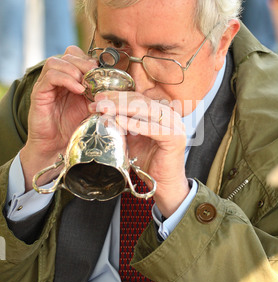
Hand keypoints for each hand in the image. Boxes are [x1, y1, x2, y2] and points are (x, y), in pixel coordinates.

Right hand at [20, 46, 97, 190]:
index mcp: (72, 80)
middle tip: (94, 73)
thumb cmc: (76, 131)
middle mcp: (59, 79)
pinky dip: (65, 78)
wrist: (56, 150)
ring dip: (74, 68)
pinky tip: (78, 89)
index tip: (102, 71)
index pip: (77, 55)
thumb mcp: (95, 110)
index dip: (89, 58)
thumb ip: (103, 96)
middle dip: (84, 61)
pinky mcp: (39, 94)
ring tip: (85, 83)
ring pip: (56, 62)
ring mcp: (47, 86)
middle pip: (68, 54)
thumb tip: (124, 87)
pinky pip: (50, 76)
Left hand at [89, 91, 189, 217]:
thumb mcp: (132, 139)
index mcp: (161, 113)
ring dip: (122, 108)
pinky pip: (152, 128)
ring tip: (104, 109)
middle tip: (97, 102)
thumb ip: (123, 124)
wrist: (164, 185)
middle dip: (116, 100)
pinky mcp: (175, 137)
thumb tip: (103, 112)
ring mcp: (175, 125)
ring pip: (145, 110)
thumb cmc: (149, 162)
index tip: (98, 98)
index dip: (117, 96)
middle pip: (141, 101)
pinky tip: (118, 120)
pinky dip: (135, 124)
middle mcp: (170, 116)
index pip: (137, 98)